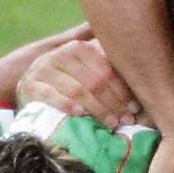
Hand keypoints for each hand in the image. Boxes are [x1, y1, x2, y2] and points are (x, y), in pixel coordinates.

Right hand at [16, 39, 138, 125]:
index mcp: (78, 48)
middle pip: (94, 81)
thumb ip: (107, 70)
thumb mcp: (86, 71)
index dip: (122, 89)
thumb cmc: (67, 82)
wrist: (30, 87)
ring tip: (111, 123)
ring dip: (97, 109)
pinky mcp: (30, 86)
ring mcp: (43, 70)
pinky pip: (52, 96)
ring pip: (77, 90)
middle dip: (113, 103)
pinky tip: (81, 115)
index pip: (105, 69)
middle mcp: (60, 55)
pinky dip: (68, 106)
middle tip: (126, 120)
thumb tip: (143, 78)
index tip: (134, 107)